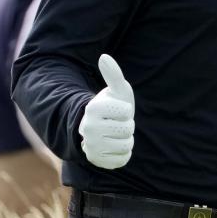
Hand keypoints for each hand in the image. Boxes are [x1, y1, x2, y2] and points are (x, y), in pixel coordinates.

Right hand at [78, 54, 134, 169]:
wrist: (101, 128)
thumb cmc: (113, 106)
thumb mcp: (116, 90)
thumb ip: (113, 74)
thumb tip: (104, 56)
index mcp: (93, 108)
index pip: (126, 112)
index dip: (126, 110)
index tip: (118, 109)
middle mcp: (89, 129)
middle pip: (127, 129)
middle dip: (127, 125)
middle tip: (117, 123)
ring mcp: (92, 147)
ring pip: (127, 145)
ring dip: (127, 139)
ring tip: (116, 134)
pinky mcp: (98, 161)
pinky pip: (123, 159)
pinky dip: (123, 153)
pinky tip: (114, 146)